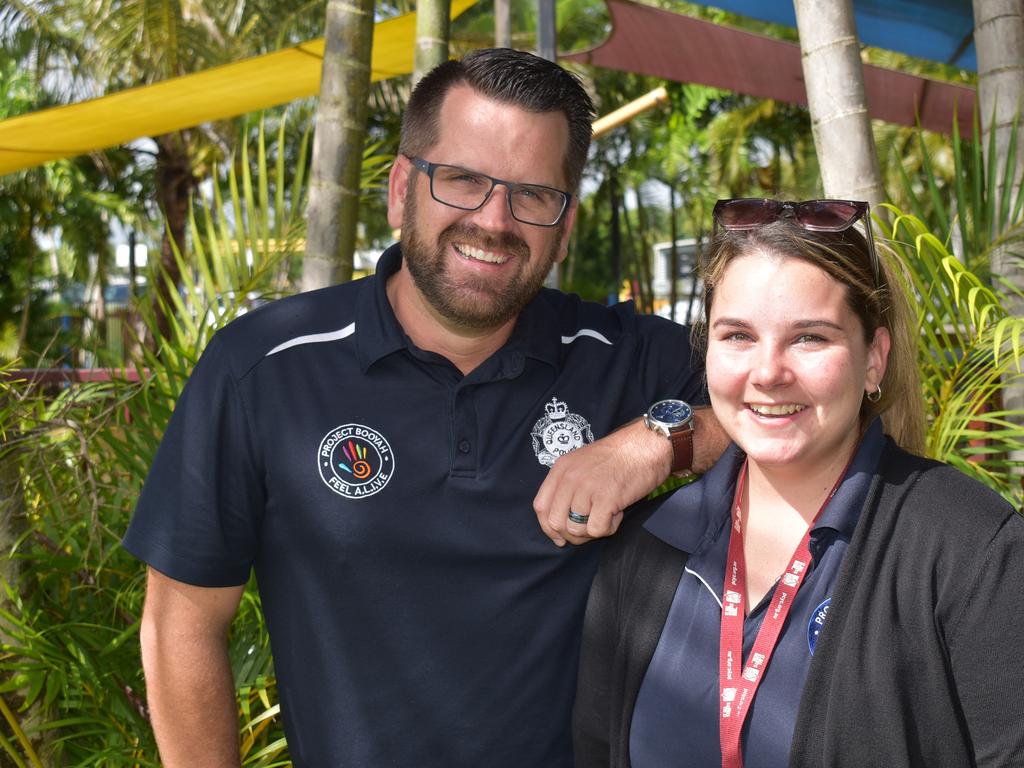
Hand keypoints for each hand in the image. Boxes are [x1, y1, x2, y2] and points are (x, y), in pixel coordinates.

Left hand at [533, 419, 672, 545]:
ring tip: (608, 514)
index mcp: (561, 469)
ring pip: (576, 529)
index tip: (560, 537)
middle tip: (590, 527)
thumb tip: (560, 525)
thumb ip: (568, 487)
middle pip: (556, 522)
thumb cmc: (619, 457)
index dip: (548, 527)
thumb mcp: (582, 463)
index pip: (541, 506)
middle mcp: (570, 478)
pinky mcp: (606, 498)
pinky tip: (617, 514)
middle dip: (572, 534)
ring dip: (593, 530)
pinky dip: (608, 529)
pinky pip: (597, 530)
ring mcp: (587, 488)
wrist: (647, 444)